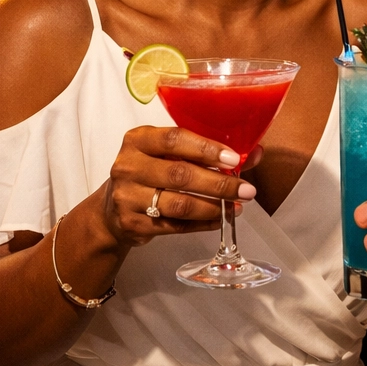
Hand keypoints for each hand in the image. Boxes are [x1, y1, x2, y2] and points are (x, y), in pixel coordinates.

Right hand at [99, 126, 256, 248]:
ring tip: (236, 206)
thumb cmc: (150, 173)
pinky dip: (201, 224)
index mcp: (138, 139)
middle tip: (245, 190)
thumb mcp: (168, 155)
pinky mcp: (132, 224)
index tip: (234, 159)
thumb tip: (254, 154)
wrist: (112, 209)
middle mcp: (128, 166)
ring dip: (213, 207)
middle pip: (180, 175)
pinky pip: (175, 226)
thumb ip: (207, 152)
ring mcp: (127, 197)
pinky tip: (218, 220)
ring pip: (179, 204)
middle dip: (218, 184)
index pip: (174, 139)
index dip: (206, 149)